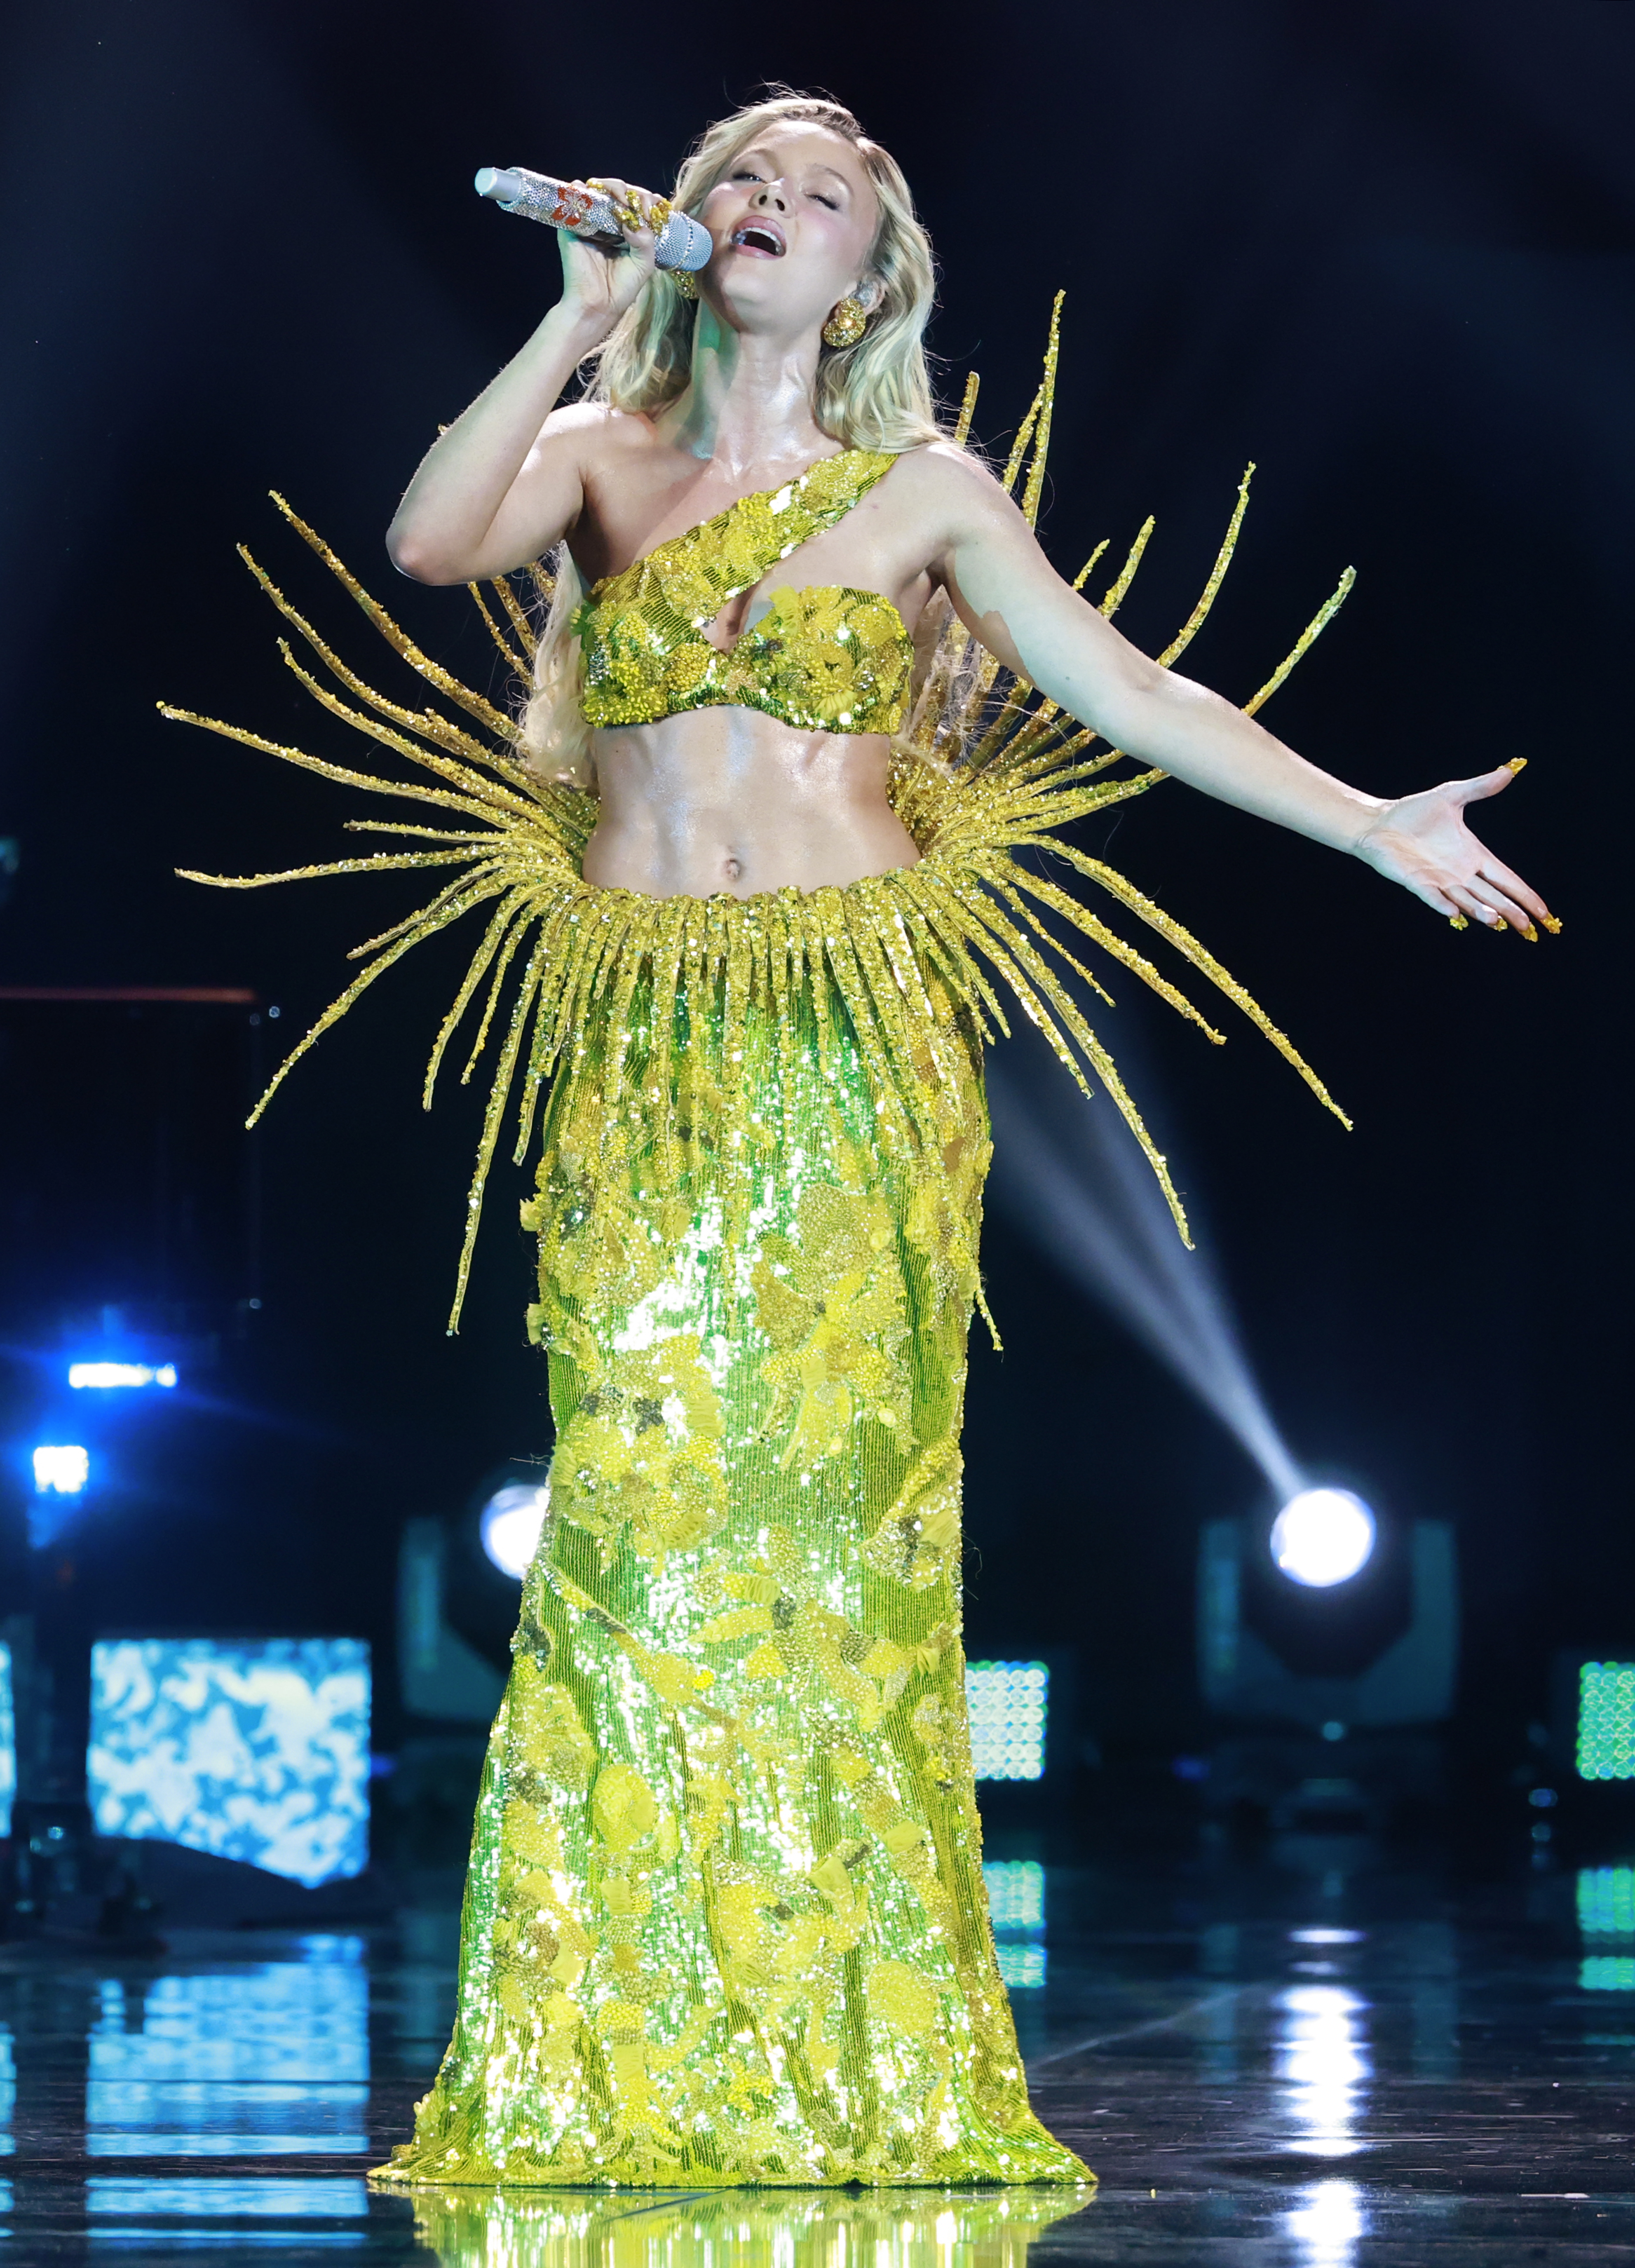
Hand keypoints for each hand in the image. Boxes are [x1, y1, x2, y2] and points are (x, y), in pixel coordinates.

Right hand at [552, 177, 667, 334]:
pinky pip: (574, 197)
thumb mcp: (644, 263)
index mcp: (628, 229)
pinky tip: (599, 197)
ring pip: (599, 188)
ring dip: (613, 187)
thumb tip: (634, 219)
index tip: (652, 212)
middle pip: (620, 191)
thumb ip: (647, 239)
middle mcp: (609, 222)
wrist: (597, 305)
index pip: (638, 203)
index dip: (647, 201)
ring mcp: (590, 221)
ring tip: (622, 200)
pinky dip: (584, 190)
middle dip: (632, 192)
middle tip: (637, 206)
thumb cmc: (621, 287)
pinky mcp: (572, 224)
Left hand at [1354, 763, 1555, 936]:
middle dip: (1511, 912)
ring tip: (1498, 921)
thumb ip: (1481, 787)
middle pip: (1493, 896)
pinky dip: (1443, 904)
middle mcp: (1460, 873)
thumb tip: (1510, 769)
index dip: (1525, 895)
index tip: (1544, 912)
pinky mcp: (1416, 881)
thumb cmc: (1414, 812)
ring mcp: (1438, 880)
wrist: (1380, 821)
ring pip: (1467, 900)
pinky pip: (1432, 896)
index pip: (1507, 879)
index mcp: (1474, 856)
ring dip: (1482, 911)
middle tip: (1531, 929)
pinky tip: (1456, 913)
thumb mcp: (1452, 795)